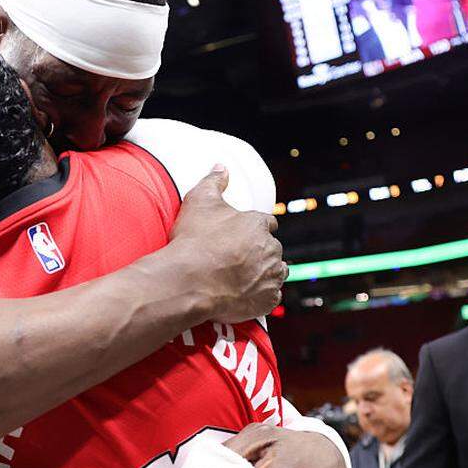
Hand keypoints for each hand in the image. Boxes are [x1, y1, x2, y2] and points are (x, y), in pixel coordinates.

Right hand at [169, 166, 285, 323]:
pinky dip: (261, 297)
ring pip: (277, 273)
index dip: (256, 228)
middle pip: (272, 249)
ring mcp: (271, 277)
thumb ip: (213, 181)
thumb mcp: (199, 201)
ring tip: (245, 278)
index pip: (267, 223)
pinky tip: (245, 295)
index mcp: (258, 225)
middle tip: (238, 258)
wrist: (189, 281)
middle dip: (260, 252)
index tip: (245, 234)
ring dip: (266, 273)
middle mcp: (271, 250)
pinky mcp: (267, 301)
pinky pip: (271, 298)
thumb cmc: (194, 241)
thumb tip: (221, 167)